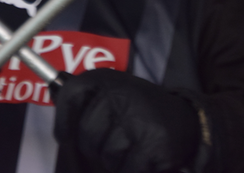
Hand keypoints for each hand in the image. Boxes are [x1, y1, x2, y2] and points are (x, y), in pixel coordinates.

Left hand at [54, 69, 199, 172]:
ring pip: (107, 156)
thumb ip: (85, 102)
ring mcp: (138, 120)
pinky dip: (132, 169)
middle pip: (86, 136)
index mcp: (106, 80)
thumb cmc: (140, 110)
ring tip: (133, 145)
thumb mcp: (113, 94)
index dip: (63, 122)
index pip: (70, 95)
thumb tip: (57, 108)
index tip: (64, 136)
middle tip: (115, 140)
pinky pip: (127, 169)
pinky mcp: (153, 145)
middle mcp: (120, 95)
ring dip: (116, 160)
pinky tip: (144, 156)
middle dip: (96, 147)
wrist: (186, 119)